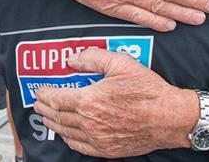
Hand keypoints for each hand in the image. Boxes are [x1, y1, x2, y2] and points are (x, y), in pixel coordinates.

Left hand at [34, 48, 198, 156]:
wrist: (168, 117)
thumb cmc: (148, 91)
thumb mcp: (121, 63)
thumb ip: (93, 58)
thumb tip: (74, 59)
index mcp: (90, 100)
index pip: (57, 99)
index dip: (45, 94)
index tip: (40, 90)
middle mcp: (90, 122)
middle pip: (58, 116)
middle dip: (45, 109)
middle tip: (39, 104)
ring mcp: (98, 138)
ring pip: (67, 132)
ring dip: (54, 124)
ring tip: (48, 117)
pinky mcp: (107, 149)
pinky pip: (80, 146)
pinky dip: (69, 139)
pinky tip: (67, 134)